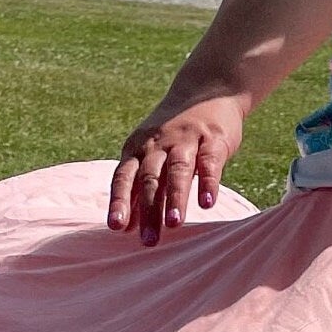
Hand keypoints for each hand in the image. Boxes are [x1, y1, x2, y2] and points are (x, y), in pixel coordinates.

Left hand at [107, 94, 244, 244]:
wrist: (209, 90)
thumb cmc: (175, 133)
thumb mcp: (151, 153)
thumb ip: (138, 187)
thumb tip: (125, 228)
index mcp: (138, 149)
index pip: (124, 177)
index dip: (120, 202)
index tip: (116, 228)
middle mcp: (159, 144)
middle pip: (150, 180)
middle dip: (148, 211)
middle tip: (148, 241)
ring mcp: (186, 140)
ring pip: (177, 171)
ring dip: (175, 198)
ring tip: (174, 224)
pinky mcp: (214, 140)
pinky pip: (210, 163)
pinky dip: (208, 183)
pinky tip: (208, 204)